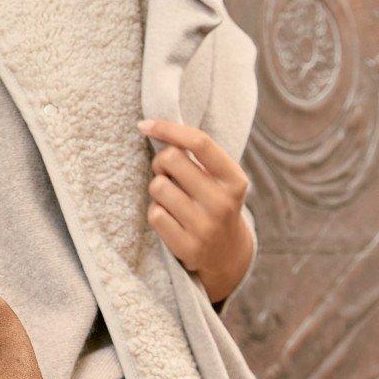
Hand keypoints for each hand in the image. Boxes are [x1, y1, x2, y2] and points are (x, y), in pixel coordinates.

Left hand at [136, 118, 253, 304]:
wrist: (226, 253)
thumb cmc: (214, 202)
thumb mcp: (219, 178)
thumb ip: (196, 155)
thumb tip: (152, 127)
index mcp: (234, 180)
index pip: (200, 142)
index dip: (168, 129)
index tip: (145, 125)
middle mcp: (223, 203)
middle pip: (171, 159)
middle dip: (161, 162)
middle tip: (167, 173)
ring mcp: (205, 227)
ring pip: (157, 187)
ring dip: (158, 189)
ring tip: (171, 198)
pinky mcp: (187, 246)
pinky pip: (154, 214)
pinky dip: (156, 212)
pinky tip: (170, 218)